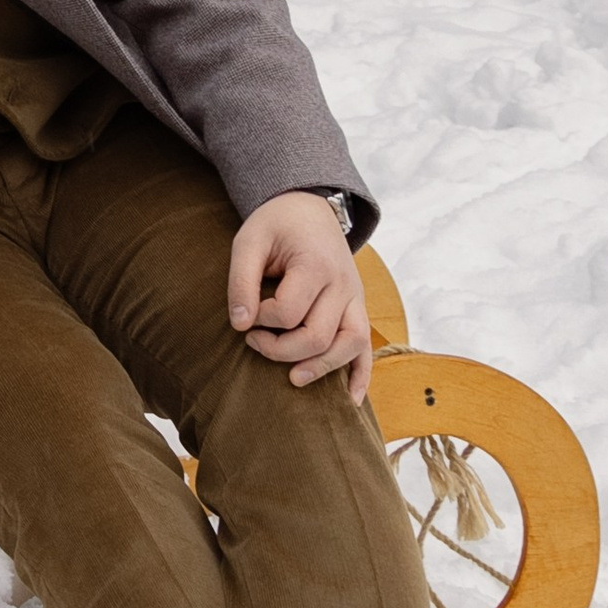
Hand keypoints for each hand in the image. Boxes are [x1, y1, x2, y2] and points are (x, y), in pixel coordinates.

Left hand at [226, 193, 371, 402]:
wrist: (309, 207)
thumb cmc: (275, 225)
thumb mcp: (249, 241)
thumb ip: (241, 282)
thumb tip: (240, 325)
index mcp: (316, 264)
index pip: (288, 311)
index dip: (260, 319)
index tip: (245, 313)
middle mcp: (343, 284)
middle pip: (319, 335)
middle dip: (281, 349)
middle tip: (254, 341)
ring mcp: (356, 298)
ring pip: (351, 345)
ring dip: (323, 367)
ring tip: (293, 379)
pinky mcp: (358, 308)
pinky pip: (367, 348)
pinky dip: (362, 375)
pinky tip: (351, 400)